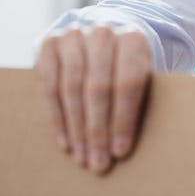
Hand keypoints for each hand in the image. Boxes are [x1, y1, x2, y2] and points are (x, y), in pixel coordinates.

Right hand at [35, 24, 151, 173]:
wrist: (106, 39)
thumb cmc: (129, 67)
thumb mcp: (144, 76)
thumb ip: (142, 102)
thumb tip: (131, 145)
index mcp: (134, 39)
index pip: (128, 83)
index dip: (123, 120)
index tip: (120, 151)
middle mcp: (103, 33)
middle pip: (98, 89)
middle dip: (97, 131)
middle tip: (98, 162)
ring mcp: (74, 36)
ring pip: (71, 89)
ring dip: (76, 129)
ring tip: (82, 156)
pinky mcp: (50, 44)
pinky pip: (49, 86)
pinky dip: (57, 117)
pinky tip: (65, 142)